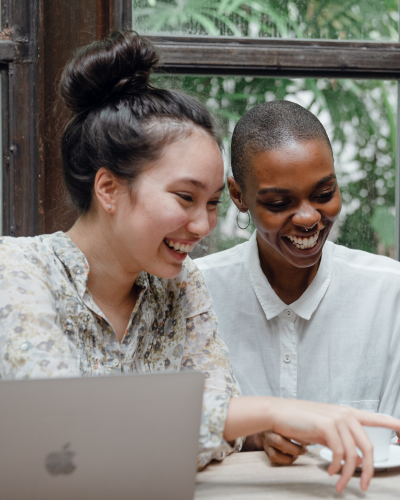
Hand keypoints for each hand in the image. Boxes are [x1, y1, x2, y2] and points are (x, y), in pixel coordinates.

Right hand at [224, 397, 399, 493]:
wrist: (279, 414)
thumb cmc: (301, 422)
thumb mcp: (325, 431)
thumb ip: (342, 441)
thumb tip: (356, 459)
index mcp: (348, 413)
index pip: (379, 418)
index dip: (396, 425)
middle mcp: (346, 414)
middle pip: (368, 447)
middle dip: (368, 471)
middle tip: (362, 487)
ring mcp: (337, 418)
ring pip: (353, 454)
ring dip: (347, 474)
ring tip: (339, 484)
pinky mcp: (327, 425)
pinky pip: (339, 454)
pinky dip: (335, 468)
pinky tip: (329, 471)